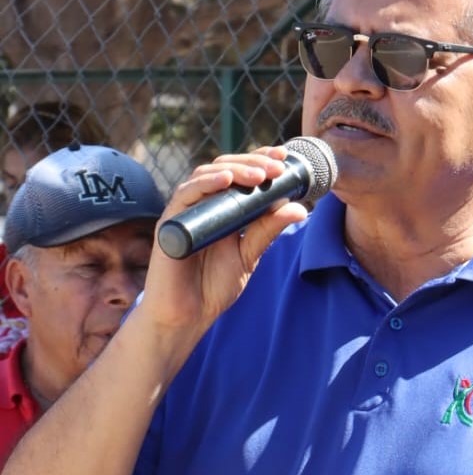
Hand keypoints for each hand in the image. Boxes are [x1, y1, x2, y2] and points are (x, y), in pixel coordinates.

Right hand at [138, 147, 310, 340]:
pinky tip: (226, 180)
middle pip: (225, 168)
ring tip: (260, 176)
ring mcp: (186, 211)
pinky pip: (186, 194)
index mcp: (222, 209)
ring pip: (207, 175)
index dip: (260, 162)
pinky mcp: (171, 221)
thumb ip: (269, 230)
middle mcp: (203, 204)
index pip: (241, 174)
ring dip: (235, 170)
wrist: (188, 315)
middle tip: (277, 168)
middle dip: (253, 163)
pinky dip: (206, 184)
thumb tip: (300, 208)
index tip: (285, 159)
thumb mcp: (249, 254)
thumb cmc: (213, 286)